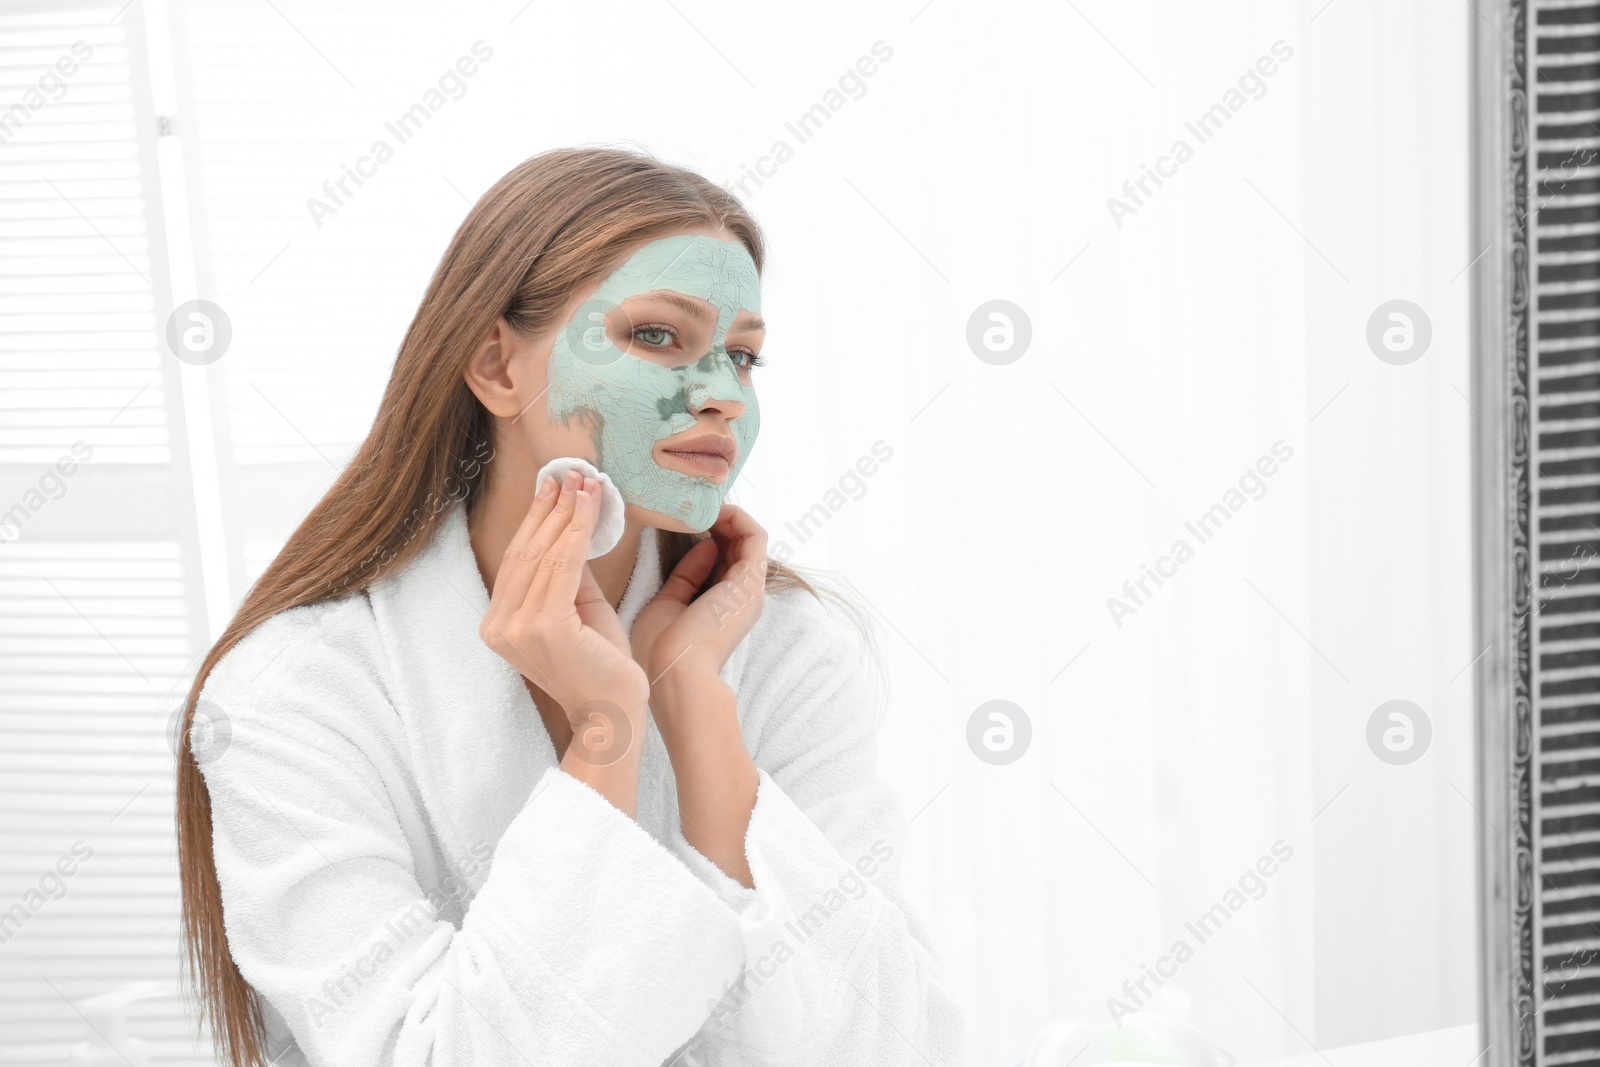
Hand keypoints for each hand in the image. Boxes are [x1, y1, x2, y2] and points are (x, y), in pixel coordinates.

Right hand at [479, 469, 649, 727]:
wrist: (613, 713)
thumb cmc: (602, 665)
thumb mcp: (580, 611)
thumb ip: (569, 576)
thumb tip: (572, 532)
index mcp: (499, 624)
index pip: (517, 561)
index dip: (536, 520)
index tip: (553, 485)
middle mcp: (498, 626)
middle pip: (525, 553)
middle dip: (549, 508)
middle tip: (569, 472)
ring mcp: (516, 628)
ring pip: (542, 555)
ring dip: (565, 512)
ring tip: (583, 481)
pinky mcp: (542, 628)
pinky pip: (561, 567)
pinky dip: (576, 532)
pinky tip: (588, 507)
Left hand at [631, 504, 768, 691]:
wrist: (676, 674)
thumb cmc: (663, 649)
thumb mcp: (667, 603)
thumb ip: (685, 576)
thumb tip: (703, 547)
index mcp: (723, 606)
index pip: (725, 560)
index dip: (709, 535)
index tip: (685, 521)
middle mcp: (742, 596)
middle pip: (739, 546)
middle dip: (719, 521)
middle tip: (695, 507)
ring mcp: (749, 589)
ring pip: (750, 537)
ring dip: (728, 515)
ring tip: (703, 505)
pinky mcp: (750, 581)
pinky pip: (754, 536)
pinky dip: (737, 517)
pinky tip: (713, 511)